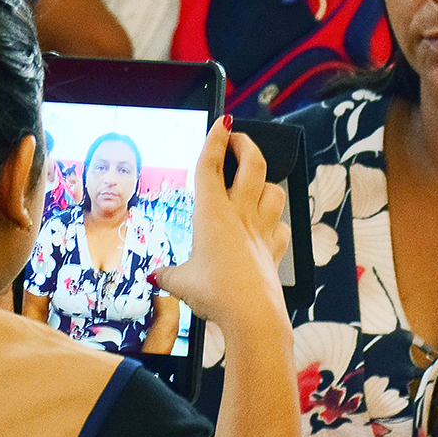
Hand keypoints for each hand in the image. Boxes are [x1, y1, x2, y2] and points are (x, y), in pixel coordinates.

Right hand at [152, 118, 289, 336]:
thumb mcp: (181, 284)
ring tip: (253, 182)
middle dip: (245, 143)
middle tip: (237, 138)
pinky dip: (275, 221)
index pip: (211, 165)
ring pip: (274, 190)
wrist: (252, 316)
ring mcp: (261, 230)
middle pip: (252, 163)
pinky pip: (280, 226)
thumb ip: (168, 275)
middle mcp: (240, 215)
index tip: (221, 120)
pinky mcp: (274, 249)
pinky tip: (267, 225)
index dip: (215, 138)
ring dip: (265, 181)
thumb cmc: (216, 295)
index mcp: (212, 214)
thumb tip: (157, 276)